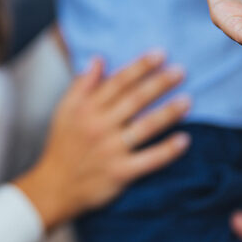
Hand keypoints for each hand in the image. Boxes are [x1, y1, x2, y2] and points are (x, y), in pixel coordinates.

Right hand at [14, 52, 190, 229]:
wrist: (54, 187)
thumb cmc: (61, 146)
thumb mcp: (64, 110)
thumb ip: (82, 84)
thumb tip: (99, 59)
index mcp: (87, 108)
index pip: (118, 82)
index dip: (140, 67)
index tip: (160, 54)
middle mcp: (100, 125)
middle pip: (134, 100)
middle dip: (159, 83)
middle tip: (181, 71)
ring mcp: (111, 149)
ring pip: (145, 127)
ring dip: (168, 113)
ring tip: (188, 101)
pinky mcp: (120, 173)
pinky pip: (148, 160)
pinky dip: (167, 150)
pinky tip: (184, 140)